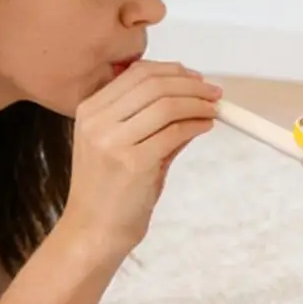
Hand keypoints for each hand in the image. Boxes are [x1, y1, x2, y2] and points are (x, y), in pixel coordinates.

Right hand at [63, 61, 219, 256]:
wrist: (92, 232)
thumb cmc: (108, 192)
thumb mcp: (122, 147)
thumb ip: (152, 122)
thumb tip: (191, 99)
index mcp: (89, 111)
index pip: (136, 73)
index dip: (171, 71)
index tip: (194, 78)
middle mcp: (97, 122)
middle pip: (153, 84)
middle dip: (190, 84)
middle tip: (212, 92)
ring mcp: (113, 142)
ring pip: (167, 104)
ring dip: (198, 103)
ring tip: (213, 109)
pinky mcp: (133, 163)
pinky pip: (175, 132)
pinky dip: (196, 125)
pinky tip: (204, 127)